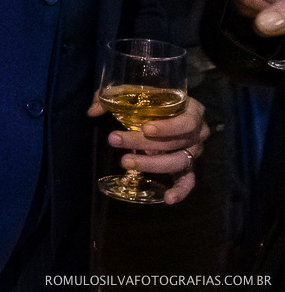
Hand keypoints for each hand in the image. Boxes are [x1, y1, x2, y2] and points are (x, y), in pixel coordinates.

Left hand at [88, 95, 208, 203]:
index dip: (166, 127)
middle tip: (114, 140)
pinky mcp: (190, 167)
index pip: (185, 121)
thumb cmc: (156, 101)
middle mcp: (199, 133)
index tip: (144, 128)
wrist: (174, 111)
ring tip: (125, 162)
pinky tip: (168, 199)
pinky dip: (180, 191)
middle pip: (173, 143)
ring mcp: (195, 152)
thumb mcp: (139, 93)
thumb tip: (92, 111)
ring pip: (177, 162)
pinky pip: (189, 181)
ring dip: (150, 164)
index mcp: (193, 111)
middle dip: (141, 142)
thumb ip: (116, 97)